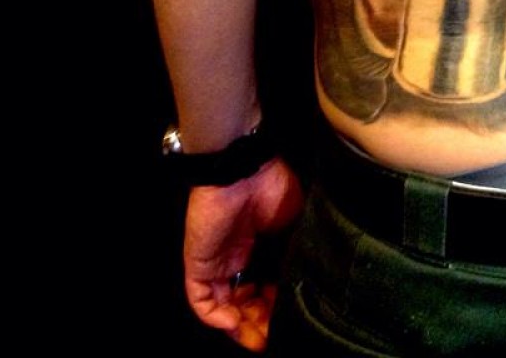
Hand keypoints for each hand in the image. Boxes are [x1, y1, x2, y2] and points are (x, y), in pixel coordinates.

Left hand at [184, 157, 303, 350]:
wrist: (243, 168)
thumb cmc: (273, 187)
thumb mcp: (295, 222)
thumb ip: (295, 250)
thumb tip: (308, 281)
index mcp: (262, 248)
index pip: (267, 288)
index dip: (278, 307)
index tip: (293, 320)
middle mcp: (238, 260)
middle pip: (245, 304)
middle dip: (260, 323)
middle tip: (274, 336)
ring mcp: (217, 264)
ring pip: (224, 308)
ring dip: (240, 327)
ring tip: (258, 338)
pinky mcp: (198, 265)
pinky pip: (202, 301)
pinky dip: (216, 317)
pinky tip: (235, 322)